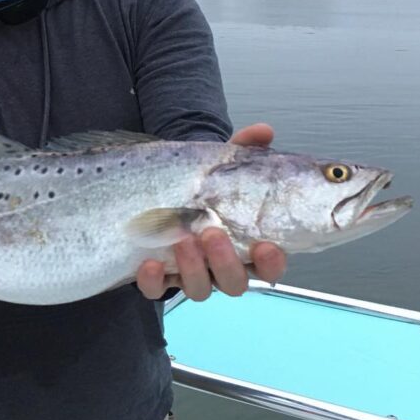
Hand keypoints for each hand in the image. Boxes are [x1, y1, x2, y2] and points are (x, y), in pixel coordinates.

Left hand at [137, 123, 286, 301]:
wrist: (160, 191)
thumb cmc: (201, 187)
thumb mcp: (222, 166)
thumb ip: (244, 150)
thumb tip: (263, 131)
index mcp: (244, 244)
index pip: (267, 265)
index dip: (271, 262)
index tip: (267, 247)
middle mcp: (219, 265)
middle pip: (234, 282)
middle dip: (226, 262)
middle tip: (214, 234)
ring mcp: (189, 273)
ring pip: (199, 288)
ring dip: (193, 268)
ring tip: (183, 239)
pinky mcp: (158, 277)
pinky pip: (157, 288)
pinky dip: (153, 280)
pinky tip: (148, 263)